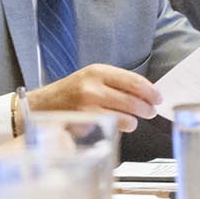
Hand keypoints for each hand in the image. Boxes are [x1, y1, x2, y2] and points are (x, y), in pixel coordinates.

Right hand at [26, 64, 159, 132]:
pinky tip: (118, 124)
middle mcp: (93, 85)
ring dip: (135, 120)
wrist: (41, 106)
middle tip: (150, 111)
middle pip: (134, 99)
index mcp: (97, 71)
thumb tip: (145, 93)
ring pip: (128, 115)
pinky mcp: (87, 121)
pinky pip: (116, 126)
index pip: (134, 80)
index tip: (158, 97)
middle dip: (147, 108)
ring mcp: (90, 104)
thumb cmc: (69, 94)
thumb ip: (116, 83)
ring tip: (133, 120)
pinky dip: (122, 127)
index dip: (150, 91)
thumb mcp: (91, 79)